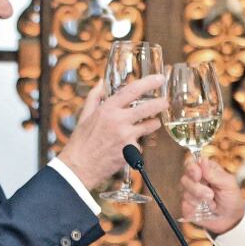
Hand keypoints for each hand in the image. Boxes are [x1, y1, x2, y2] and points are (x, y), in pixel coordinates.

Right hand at [59, 75, 167, 189]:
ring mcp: (126, 136)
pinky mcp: (131, 152)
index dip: (149, 82)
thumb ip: (94, 97)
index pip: (132, 90)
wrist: (79, 167)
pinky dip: (138, 144)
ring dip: (153, 124)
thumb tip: (101, 82)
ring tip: (150, 124)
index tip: (159, 78)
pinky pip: (141, 144)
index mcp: (107, 109)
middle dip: (160, 103)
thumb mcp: (85, 116)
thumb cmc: (81, 142)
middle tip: (165, 102)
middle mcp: (119, 120)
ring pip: (150, 126)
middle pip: (148, 108)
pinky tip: (128, 147)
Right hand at [180, 157, 244, 234]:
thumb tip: (202, 160)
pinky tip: (204, 210)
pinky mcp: (187, 207)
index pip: (190, 163)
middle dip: (197, 188)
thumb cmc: (231, 198)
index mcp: (205, 170)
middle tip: (210, 195)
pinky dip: (196, 209)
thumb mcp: (229, 184)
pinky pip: (185, 206)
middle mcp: (195, 180)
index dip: (191, 168)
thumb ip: (214, 173)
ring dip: (199, 200)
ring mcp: (189, 194)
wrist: (231, 220)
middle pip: (185, 178)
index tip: (198, 175)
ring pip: (185, 193)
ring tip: (212, 204)